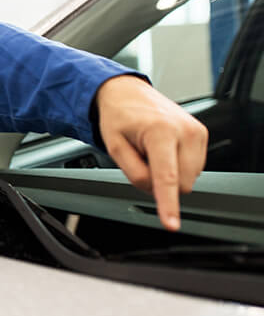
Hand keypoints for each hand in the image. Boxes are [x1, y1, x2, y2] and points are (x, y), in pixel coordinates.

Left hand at [95, 75, 207, 230]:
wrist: (127, 92)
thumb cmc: (118, 116)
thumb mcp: (114, 147)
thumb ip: (134, 173)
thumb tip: (154, 191)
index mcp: (161, 131)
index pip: (167, 178)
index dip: (168, 205)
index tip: (171, 223)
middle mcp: (185, 131)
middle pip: (181, 184)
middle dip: (160, 182)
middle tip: (141, 159)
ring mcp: (197, 132)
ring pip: (189, 178)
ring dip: (169, 173)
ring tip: (151, 150)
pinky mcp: (202, 134)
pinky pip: (194, 167)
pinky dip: (177, 165)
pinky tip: (163, 148)